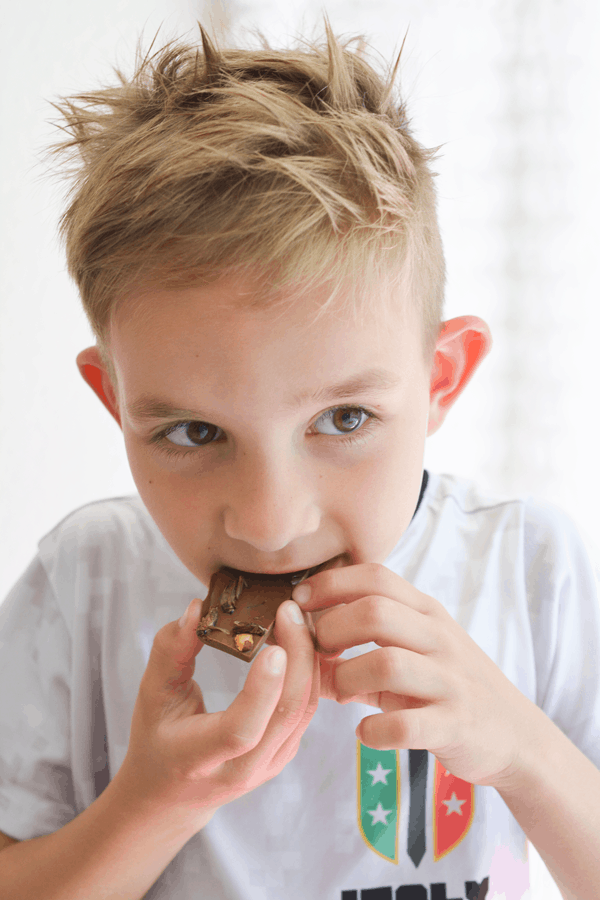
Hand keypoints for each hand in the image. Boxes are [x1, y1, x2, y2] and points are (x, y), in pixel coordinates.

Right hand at [120, 598, 317, 827]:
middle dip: (297, 656)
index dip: (262, 690)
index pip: (241, 730)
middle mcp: (242, 770)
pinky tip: (300, 639)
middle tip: (289, 609)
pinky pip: (307, 708)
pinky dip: (309, 670)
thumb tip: (196, 607)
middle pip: (286, 714)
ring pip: (305, 709)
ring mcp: (270, 764)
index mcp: (199, 758)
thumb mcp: (152, 694)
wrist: (171, 793)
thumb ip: (171, 650)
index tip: (274, 647)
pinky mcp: (285, 751)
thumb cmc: (158, 738)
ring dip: (308, 658)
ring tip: (296, 616)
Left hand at [292, 563, 539, 789]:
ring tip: (341, 691)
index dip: (331, 583)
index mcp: (427, 613)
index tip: (299, 599)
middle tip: (318, 650)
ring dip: (349, 677)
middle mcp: (440, 639)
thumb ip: (359, 651)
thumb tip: (299, 652)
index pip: (376, 577)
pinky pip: (405, 725)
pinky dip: (374, 730)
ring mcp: (449, 681)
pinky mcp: (454, 725)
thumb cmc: (446, 687)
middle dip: (332, 627)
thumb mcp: (411, 656)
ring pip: (387, 664)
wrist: (514, 735)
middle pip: (375, 611)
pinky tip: (365, 732)